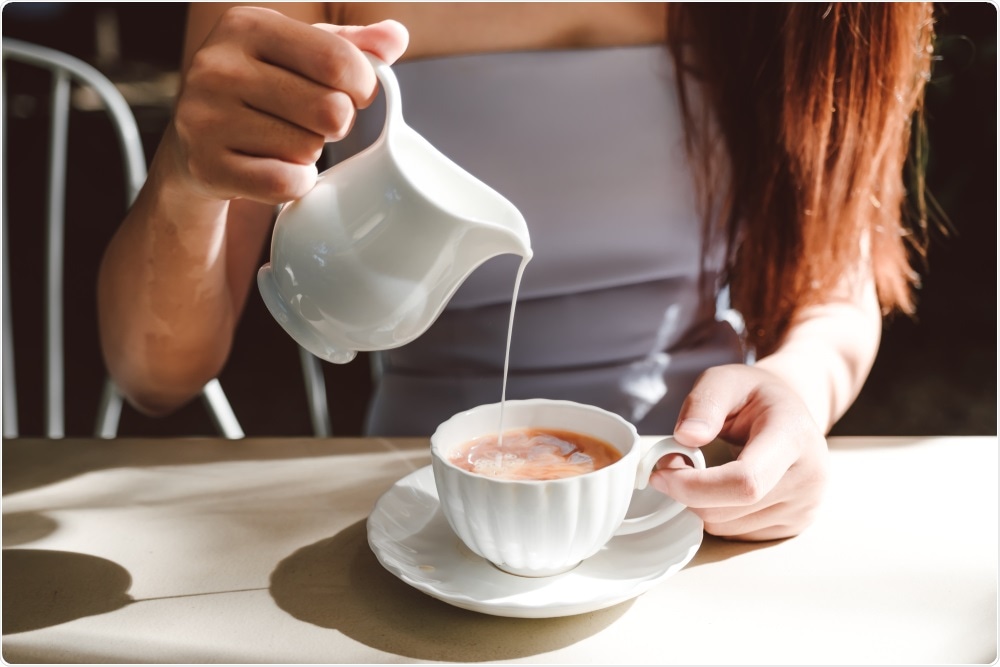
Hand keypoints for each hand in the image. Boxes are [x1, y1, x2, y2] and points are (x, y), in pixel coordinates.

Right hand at [167, 7, 408, 204]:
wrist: (196, 140)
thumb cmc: (262, 88)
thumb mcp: (300, 54)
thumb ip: (352, 44)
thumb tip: (395, 37)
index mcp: (247, 25)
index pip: (338, 61)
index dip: (363, 86)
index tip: (355, 94)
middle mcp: (217, 66)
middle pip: (331, 111)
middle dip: (338, 124)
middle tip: (315, 122)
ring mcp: (205, 117)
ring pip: (309, 149)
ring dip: (311, 152)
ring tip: (284, 139)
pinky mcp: (206, 166)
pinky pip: (286, 183)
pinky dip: (296, 182)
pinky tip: (277, 168)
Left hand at [649, 364, 829, 540]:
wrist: (790, 412)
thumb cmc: (755, 396)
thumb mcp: (725, 380)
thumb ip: (703, 403)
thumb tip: (686, 437)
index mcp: (793, 436)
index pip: (745, 481)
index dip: (694, 486)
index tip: (660, 474)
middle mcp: (808, 477)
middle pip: (730, 509)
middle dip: (687, 492)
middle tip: (673, 464)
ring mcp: (805, 506)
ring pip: (728, 526)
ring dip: (699, 504)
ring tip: (701, 470)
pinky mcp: (795, 525)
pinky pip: (737, 534)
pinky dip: (715, 513)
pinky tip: (720, 487)